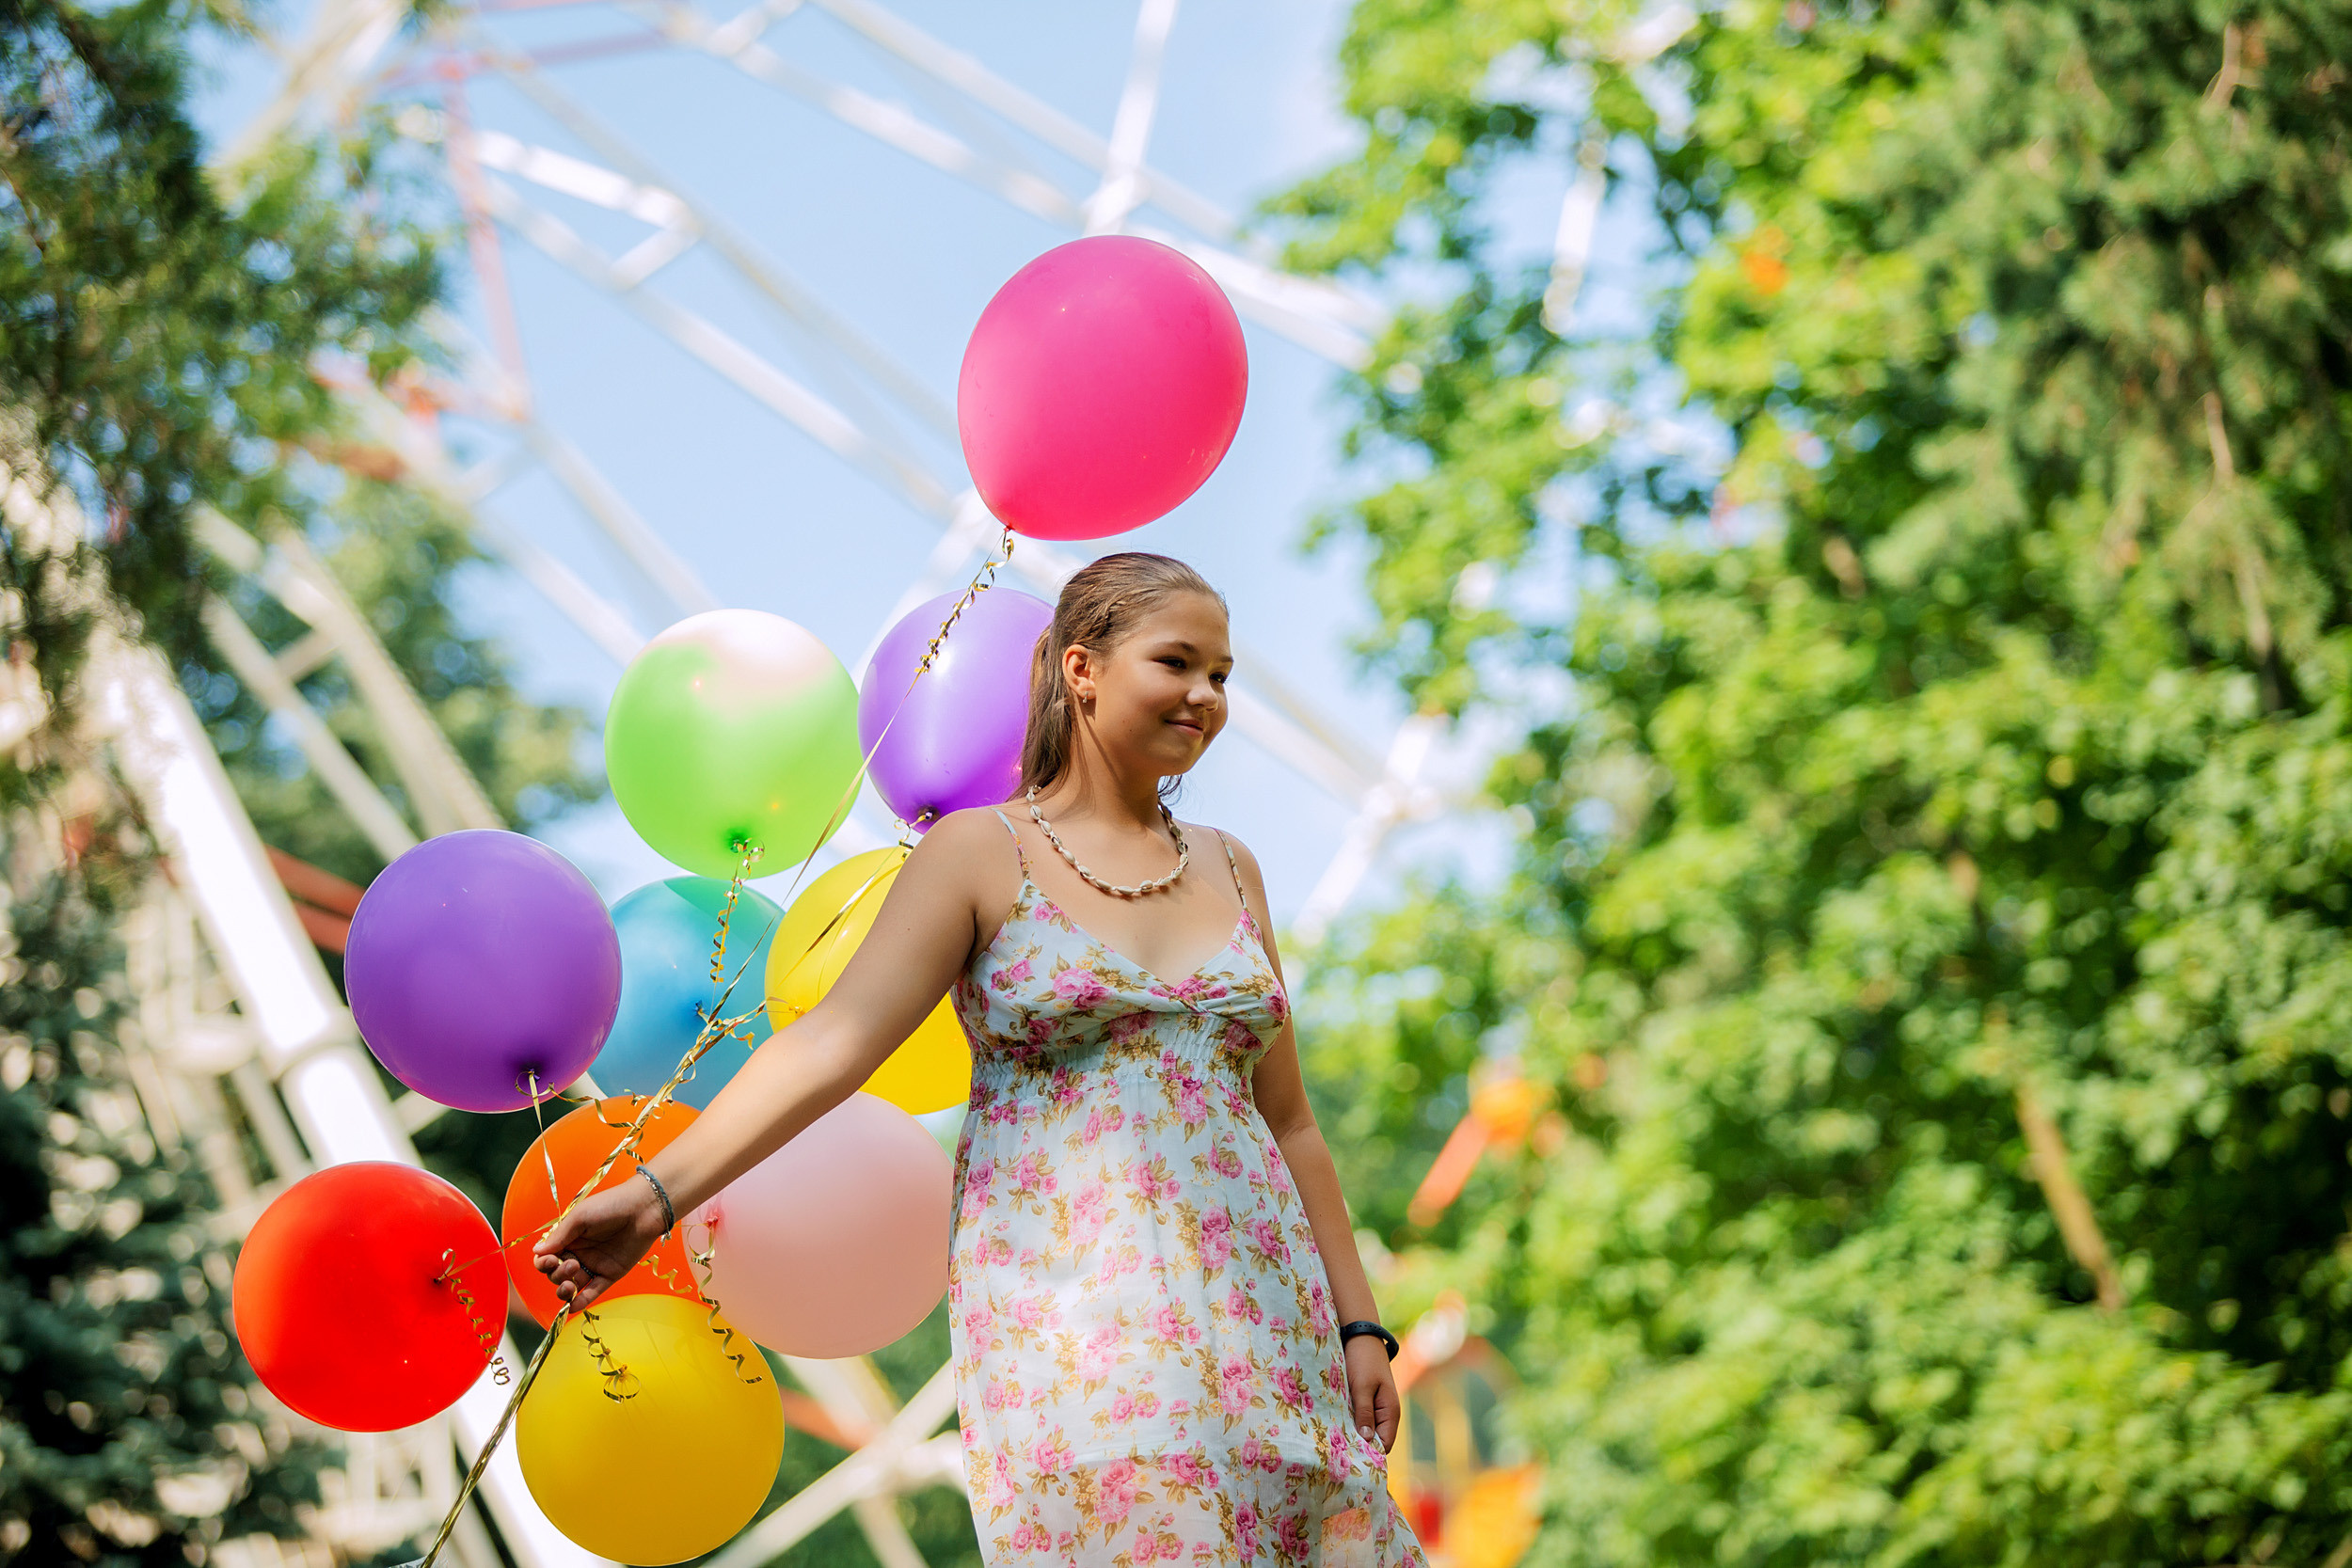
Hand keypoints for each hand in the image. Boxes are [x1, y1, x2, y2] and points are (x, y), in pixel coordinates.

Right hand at [533, 1175, 667, 1311]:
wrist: (644, 1209)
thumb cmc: (610, 1205)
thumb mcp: (580, 1217)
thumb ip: (559, 1236)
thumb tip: (536, 1252)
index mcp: (568, 1238)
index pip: (547, 1258)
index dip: (543, 1263)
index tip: (547, 1261)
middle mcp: (579, 1253)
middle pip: (557, 1274)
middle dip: (557, 1275)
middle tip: (571, 1264)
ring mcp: (595, 1265)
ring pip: (572, 1286)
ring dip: (565, 1291)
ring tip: (569, 1286)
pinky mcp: (610, 1274)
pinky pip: (593, 1291)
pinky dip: (582, 1301)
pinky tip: (573, 1307)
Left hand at [1344, 1334, 1399, 1453]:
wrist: (1360, 1336)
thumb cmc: (1363, 1360)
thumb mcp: (1362, 1387)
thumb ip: (1364, 1413)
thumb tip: (1368, 1441)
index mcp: (1390, 1412)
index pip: (1385, 1445)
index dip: (1371, 1454)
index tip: (1350, 1459)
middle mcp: (1385, 1414)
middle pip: (1374, 1441)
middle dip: (1360, 1447)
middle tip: (1337, 1454)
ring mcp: (1375, 1408)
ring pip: (1365, 1430)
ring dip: (1352, 1435)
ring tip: (1333, 1443)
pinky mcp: (1364, 1401)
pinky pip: (1358, 1419)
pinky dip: (1349, 1424)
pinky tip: (1334, 1426)